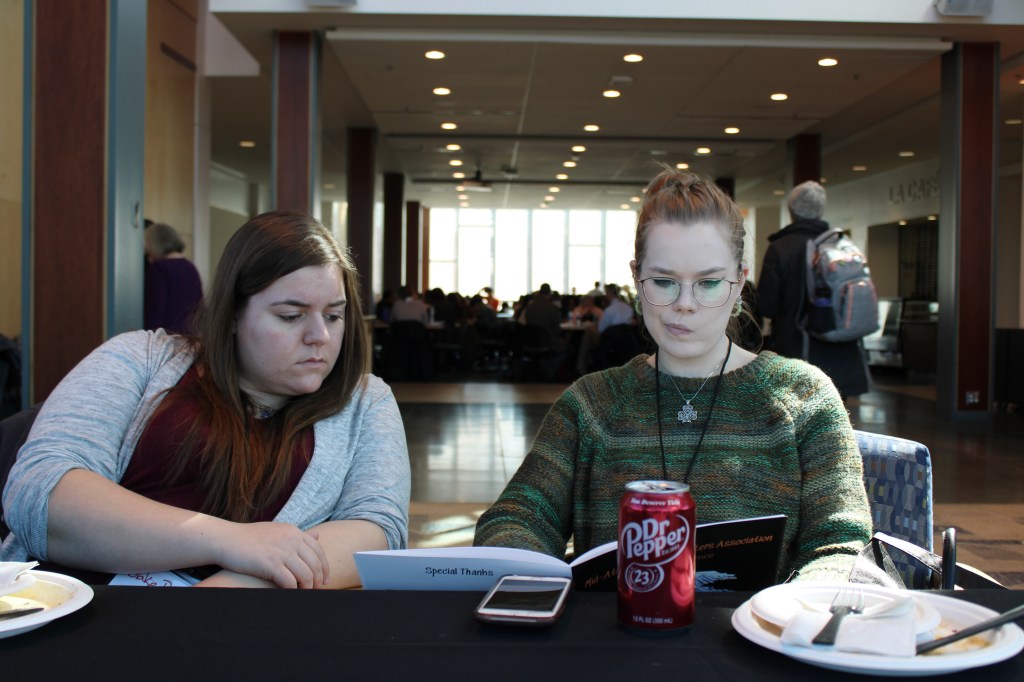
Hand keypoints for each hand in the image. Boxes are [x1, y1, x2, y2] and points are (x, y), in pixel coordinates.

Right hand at [209, 521, 329, 588]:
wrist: (226, 539)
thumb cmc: (250, 538)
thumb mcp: (277, 531)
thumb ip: (297, 536)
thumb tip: (318, 535)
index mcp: (294, 532)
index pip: (319, 551)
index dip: (324, 567)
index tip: (324, 580)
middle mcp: (291, 540)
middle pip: (316, 564)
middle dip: (318, 580)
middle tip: (316, 590)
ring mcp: (282, 551)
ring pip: (306, 575)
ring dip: (307, 588)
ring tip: (304, 594)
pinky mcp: (270, 564)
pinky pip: (290, 582)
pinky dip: (293, 591)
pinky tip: (290, 594)